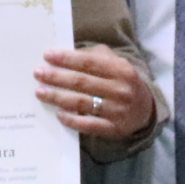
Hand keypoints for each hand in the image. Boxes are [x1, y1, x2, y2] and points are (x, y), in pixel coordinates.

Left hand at [34, 44, 154, 143]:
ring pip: (81, 103)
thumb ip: (95, 56)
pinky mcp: (113, 129)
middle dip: (57, 77)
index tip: (47, 55)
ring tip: (40, 92)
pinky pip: (88, 124)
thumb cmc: (123, 82)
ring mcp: (117, 111)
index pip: (89, 62)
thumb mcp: (116, 64)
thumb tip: (65, 54)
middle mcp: (120, 90)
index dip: (67, 59)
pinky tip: (58, 114)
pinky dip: (71, 119)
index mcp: (121, 70)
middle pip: (82, 82)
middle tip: (38, 73)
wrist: (146, 111)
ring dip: (58, 97)